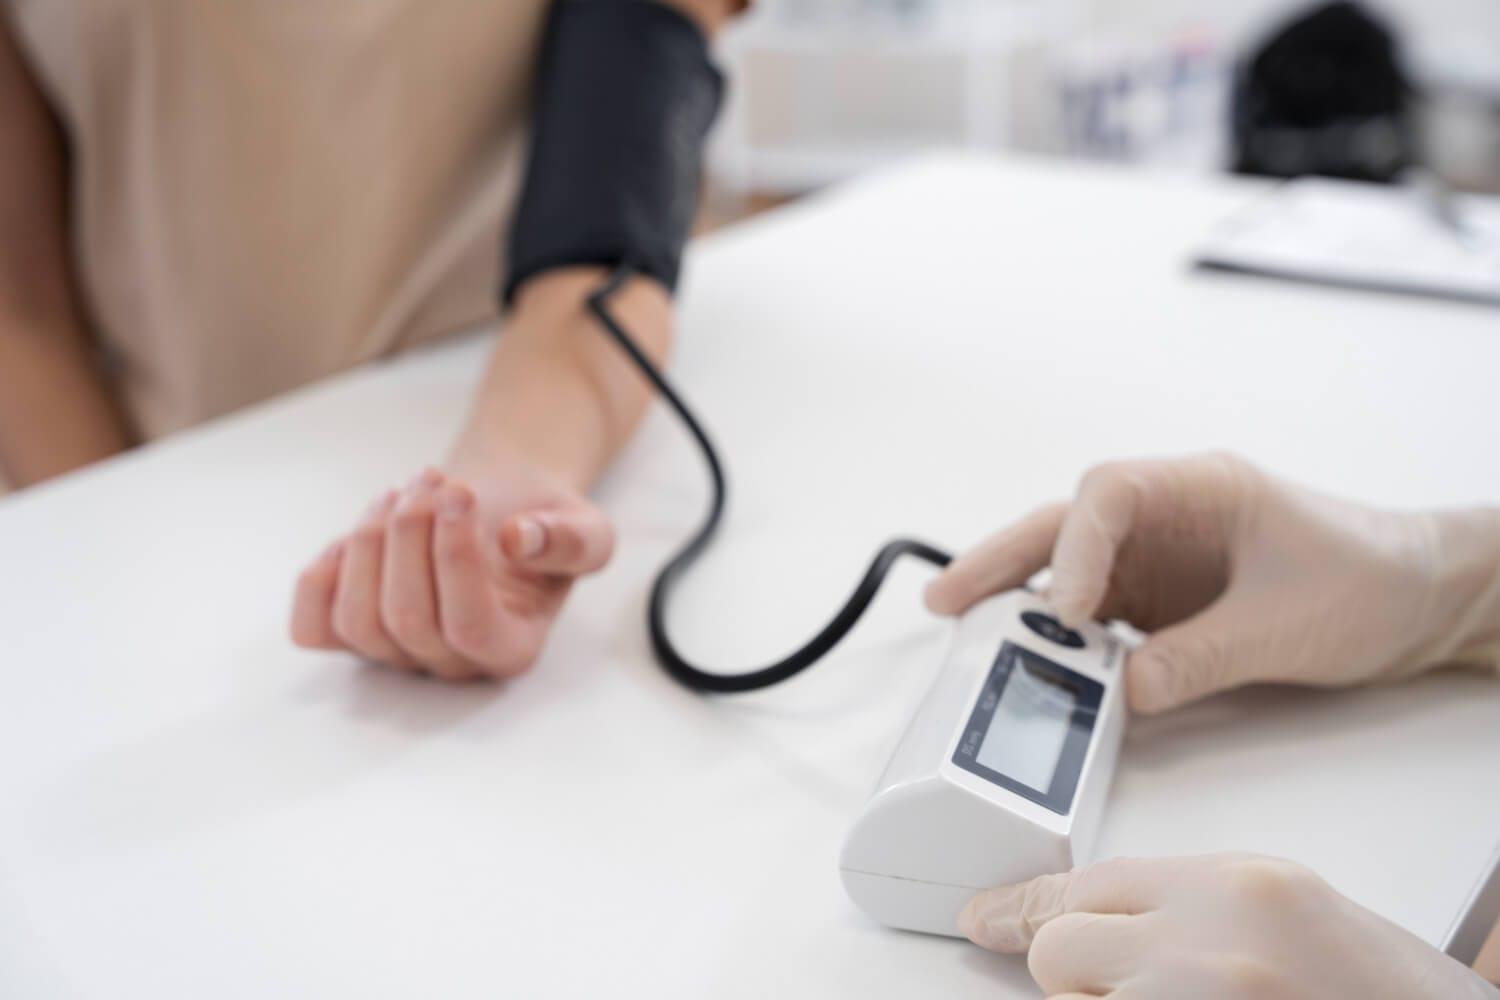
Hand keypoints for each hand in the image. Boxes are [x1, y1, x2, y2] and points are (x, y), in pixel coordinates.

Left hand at [289, 463, 613, 680]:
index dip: (455, 558)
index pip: (470, 625)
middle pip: (407, 620)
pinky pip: (312, 630)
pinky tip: (355, 535)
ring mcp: (397, 653)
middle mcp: (452, 664)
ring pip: (358, 622)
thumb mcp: (585, 525)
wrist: (499, 507)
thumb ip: (570, 540)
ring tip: (401, 492)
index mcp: (513, 649)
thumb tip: (519, 540)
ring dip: (370, 542)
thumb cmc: (541, 521)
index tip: (461, 492)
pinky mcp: (352, 632)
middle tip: (432, 479)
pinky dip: (321, 579)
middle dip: (410, 534)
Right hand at [925, 453, 1499, 713]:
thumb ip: (1201, 656)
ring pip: (1068, 571)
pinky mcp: (1160, 605)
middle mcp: (1166, 517)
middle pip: (1064, 527)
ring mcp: (1158, 562)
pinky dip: (1061, 642)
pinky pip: (1096, 619)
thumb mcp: (1288, 623)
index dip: (1075, 547)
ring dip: (1018, 602)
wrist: (1419, 601)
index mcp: (1199, 488)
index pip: (1108, 494)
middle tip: (946, 600)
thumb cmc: (1371, 579)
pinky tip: (1037, 667)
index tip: (1066, 609)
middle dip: (1002, 560)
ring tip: (965, 634)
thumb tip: (1125, 692)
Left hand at [959, 853, 1495, 999]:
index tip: (986, 918)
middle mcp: (1209, 946)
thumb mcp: (1288, 910)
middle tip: (1130, 987)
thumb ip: (1191, 903)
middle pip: (1060, 946)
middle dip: (1073, 971)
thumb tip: (1106, 918)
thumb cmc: (1390, 992)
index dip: (1030, 906)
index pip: (1088, 882)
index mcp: (1238, 887)